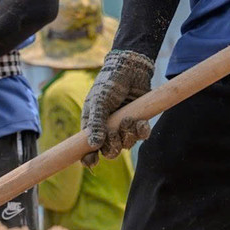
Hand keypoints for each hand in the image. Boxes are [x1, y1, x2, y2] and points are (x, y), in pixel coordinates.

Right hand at [82, 50, 154, 166]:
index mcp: (92, 126)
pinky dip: (142, 131)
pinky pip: (141, 135)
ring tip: (128, 119)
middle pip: (110, 152)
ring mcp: (124, 127)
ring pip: (127, 145)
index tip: (92, 161)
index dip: (89, 159)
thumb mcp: (98, 101)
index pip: (88, 149)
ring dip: (128, 136)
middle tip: (113, 133)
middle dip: (112, 146)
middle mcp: (107, 130)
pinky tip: (141, 122)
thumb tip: (94, 145)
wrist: (130, 68)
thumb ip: (96, 123)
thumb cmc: (109, 83)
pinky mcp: (139, 121)